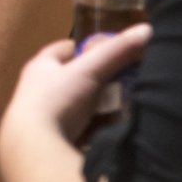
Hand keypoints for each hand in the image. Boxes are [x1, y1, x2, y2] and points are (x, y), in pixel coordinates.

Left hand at [3, 23, 151, 143]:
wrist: (34, 151)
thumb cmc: (57, 101)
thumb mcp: (89, 71)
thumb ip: (117, 52)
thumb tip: (147, 30)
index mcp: (40, 67)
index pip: (65, 49)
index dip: (87, 48)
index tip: (111, 52)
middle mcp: (38, 90)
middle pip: (73, 80)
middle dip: (98, 81)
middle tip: (124, 83)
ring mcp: (44, 118)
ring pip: (78, 107)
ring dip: (98, 109)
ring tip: (123, 109)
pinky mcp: (52, 141)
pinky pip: (81, 132)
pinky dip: (96, 131)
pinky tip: (112, 134)